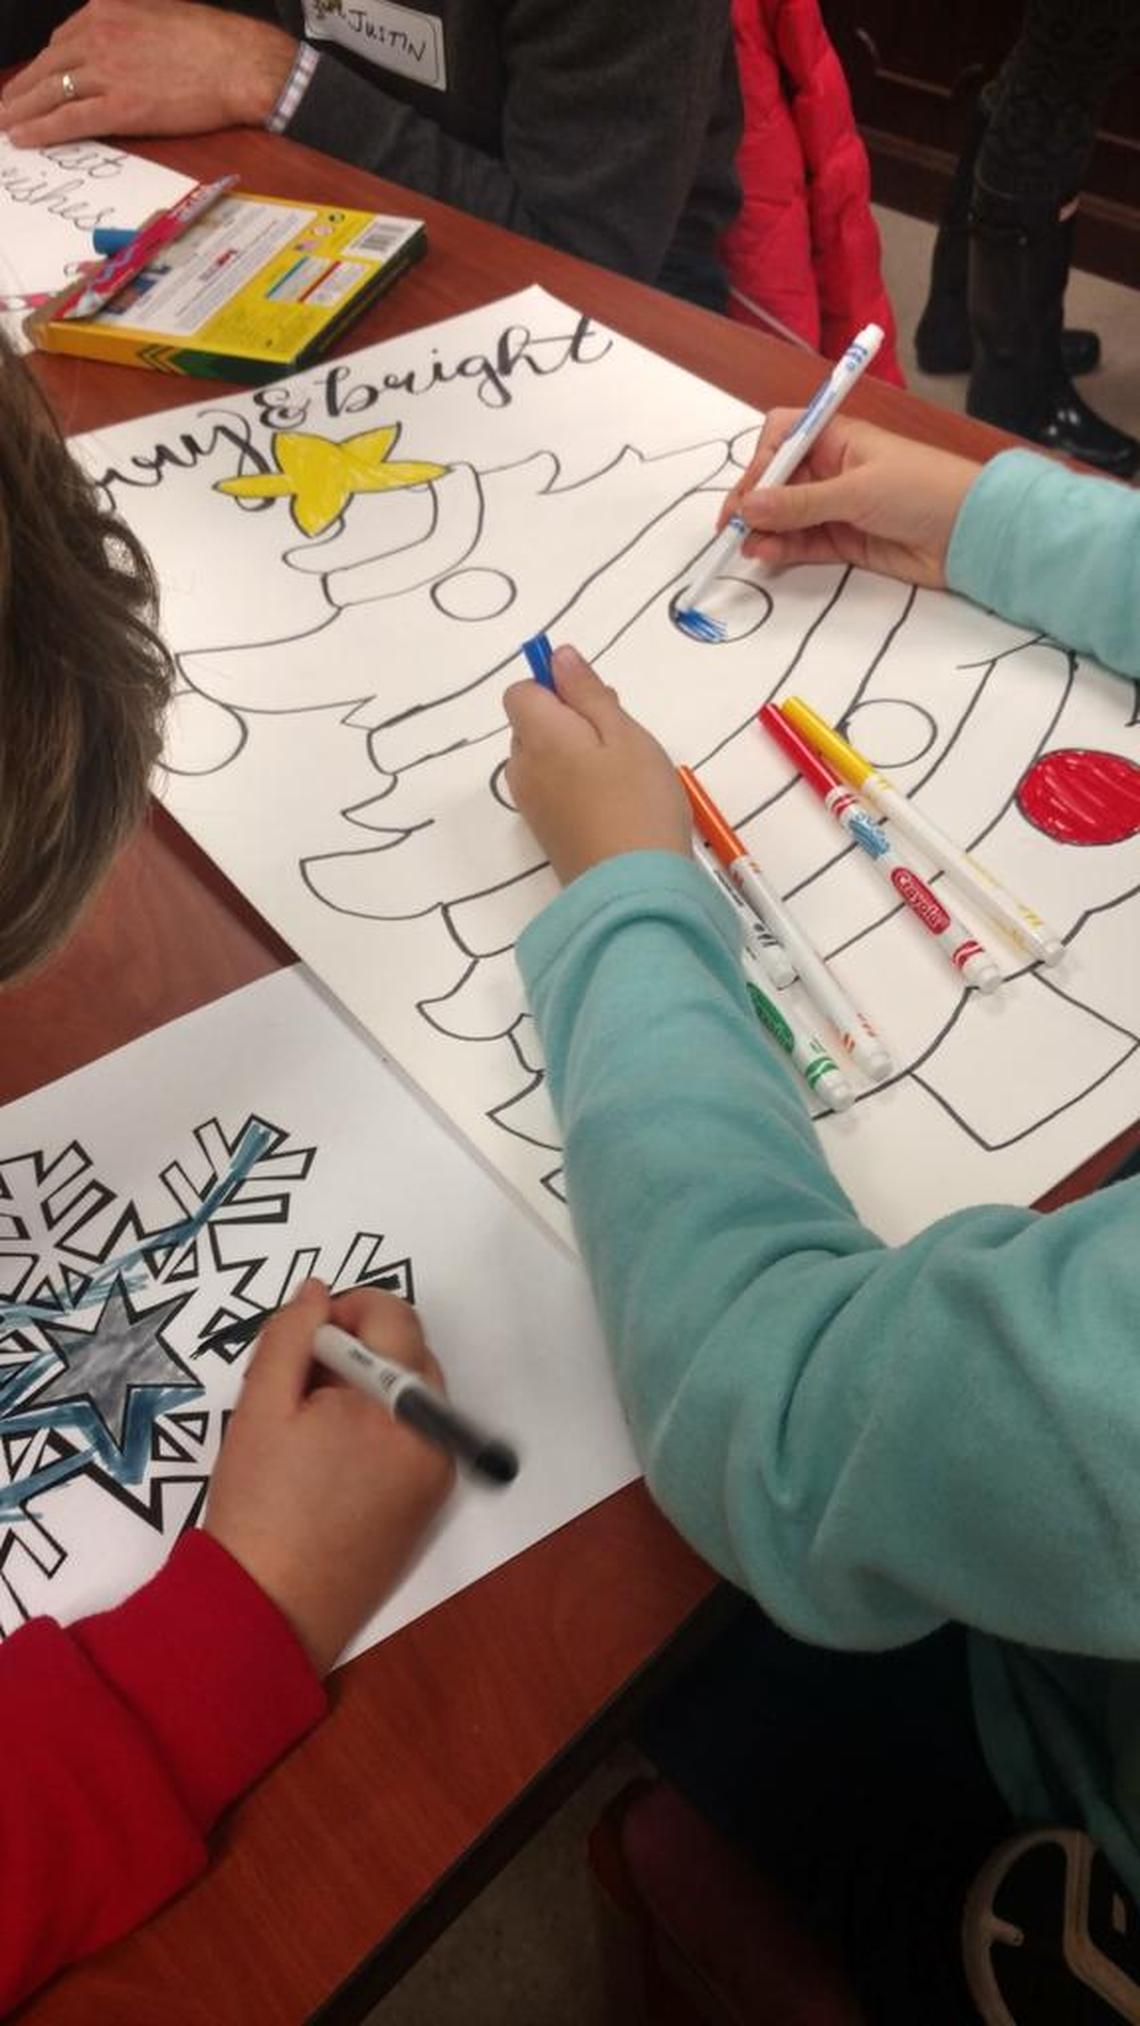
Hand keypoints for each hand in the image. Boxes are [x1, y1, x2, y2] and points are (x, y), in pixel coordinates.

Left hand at [0, 0, 296, 146]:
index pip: (63, 42)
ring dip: (22, 111)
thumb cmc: (214, 43)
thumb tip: (127, 48)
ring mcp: (106, 72)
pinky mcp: (119, 107)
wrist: (240, 64)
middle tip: (6, 106)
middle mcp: (98, 36)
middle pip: (48, 66)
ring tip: (7, 125)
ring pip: (50, 93)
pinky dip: (41, 130)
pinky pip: (68, 119)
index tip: (35, 82)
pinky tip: (23, 138)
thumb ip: (132, 28)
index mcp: (107, 10)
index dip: (46, 67)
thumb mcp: (161, 14)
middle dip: (22, 89)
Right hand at [204, 1280, 454, 1675]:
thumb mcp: (261, 1405)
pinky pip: (411, 1439)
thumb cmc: (260, 1504)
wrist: (267, 1610)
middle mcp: (436, 1436)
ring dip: (368, 1389)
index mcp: (403, 1406)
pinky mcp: (425, 1506)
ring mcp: (436, 1475)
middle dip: (358, 1351)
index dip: (345, 1311)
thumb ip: (291, 1335)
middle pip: (409, 1356)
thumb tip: (318, 1293)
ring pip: (411, 1397)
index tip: (304, 1335)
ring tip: (308, 1423)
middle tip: (298, 1383)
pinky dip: (378, 1429)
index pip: (394, 1320)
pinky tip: (328, 1457)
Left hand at [503, 644, 689, 884]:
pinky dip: (577, 784)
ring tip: (624, 774)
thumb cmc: (637, 800)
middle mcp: (523, 768)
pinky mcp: (547, 833)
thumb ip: (587, 692)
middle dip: (570, 720)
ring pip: (545, 759)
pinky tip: (614, 801)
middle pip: (533, 726)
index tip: (595, 701)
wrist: (634, 887)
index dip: (554, 687)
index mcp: (537, 736)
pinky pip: (554, 789)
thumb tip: (558, 657)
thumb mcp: (623, 732)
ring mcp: (532, 805)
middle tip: (622, 738)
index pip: (520, 692)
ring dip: (577, 754)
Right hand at [721, 414, 981, 589]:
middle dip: (754, 501)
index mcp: (838, 438)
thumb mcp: (857, 491)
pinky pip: (803, 543)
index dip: (761, 461)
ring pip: (786, 515)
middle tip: (732, 528)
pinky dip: (782, 549)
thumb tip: (749, 506)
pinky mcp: (845, 542)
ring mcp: (837, 507)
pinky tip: (767, 554)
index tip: (748, 493)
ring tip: (749, 547)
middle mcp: (832, 469)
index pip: (783, 436)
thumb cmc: (921, 490)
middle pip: (778, 479)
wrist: (971, 533)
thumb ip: (801, 503)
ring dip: (764, 529)